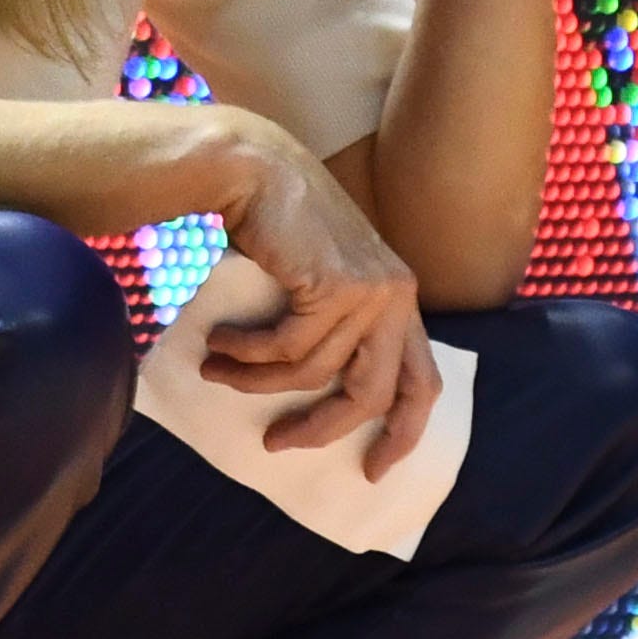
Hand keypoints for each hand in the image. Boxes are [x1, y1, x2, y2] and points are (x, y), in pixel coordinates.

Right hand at [203, 121, 442, 478]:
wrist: (255, 167)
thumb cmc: (277, 225)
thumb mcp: (319, 280)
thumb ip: (331, 327)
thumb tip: (309, 398)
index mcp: (400, 298)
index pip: (422, 382)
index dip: (402, 433)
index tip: (372, 471)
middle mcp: (397, 296)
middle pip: (371, 394)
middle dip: (321, 429)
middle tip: (275, 444)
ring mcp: (370, 292)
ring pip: (313, 373)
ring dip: (256, 381)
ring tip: (215, 369)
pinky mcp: (335, 287)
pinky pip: (284, 348)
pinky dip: (246, 352)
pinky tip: (218, 341)